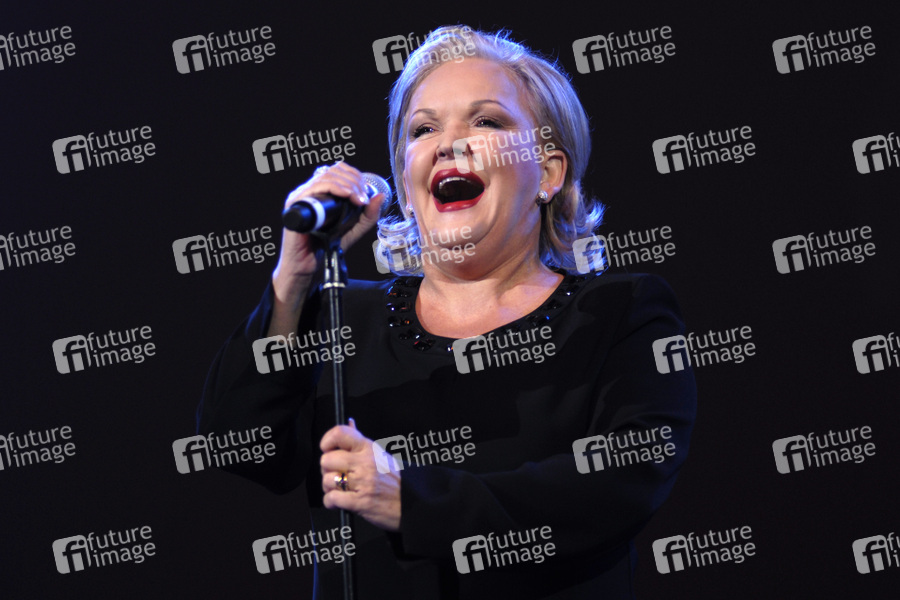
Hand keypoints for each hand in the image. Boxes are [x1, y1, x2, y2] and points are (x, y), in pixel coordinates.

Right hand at [268, 162, 386, 335]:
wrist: (309, 266)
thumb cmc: (326, 247)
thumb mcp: (354, 229)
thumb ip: (367, 215)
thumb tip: (380, 196)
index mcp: (321, 192)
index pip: (338, 170)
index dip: (355, 176)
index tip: (366, 192)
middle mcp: (309, 191)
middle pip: (333, 170)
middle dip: (354, 181)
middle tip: (364, 198)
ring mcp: (301, 196)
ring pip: (326, 176)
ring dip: (348, 185)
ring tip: (358, 199)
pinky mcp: (295, 204)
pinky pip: (315, 187)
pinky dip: (334, 188)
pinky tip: (347, 196)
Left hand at [320, 418, 400, 531]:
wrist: (413, 503)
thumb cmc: (396, 480)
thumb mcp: (380, 455)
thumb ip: (360, 443)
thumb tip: (349, 423)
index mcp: (368, 448)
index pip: (339, 434)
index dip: (327, 441)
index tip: (327, 449)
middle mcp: (364, 463)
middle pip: (326, 460)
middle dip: (326, 469)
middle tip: (336, 474)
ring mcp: (362, 483)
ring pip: (327, 480)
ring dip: (329, 488)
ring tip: (341, 489)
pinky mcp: (359, 502)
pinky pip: (331, 499)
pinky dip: (331, 502)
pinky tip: (341, 502)